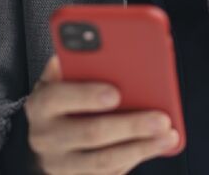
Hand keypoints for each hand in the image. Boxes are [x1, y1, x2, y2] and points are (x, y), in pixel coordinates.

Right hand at [25, 55, 179, 174]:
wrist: (46, 138)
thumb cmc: (62, 99)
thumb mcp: (59, 78)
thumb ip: (75, 63)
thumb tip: (98, 46)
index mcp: (40, 104)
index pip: (57, 97)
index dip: (86, 95)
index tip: (116, 93)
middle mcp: (45, 136)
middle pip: (89, 133)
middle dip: (129, 126)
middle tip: (160, 118)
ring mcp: (60, 163)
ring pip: (103, 160)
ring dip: (140, 148)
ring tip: (167, 134)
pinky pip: (109, 173)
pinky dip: (136, 159)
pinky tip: (156, 146)